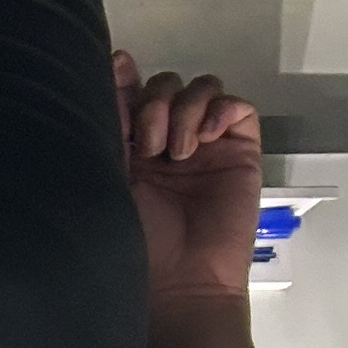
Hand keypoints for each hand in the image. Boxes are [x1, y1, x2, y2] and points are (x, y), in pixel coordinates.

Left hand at [117, 54, 264, 312]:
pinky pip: (235, 108)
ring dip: (184, 108)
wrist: (180, 281)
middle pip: (165, 85)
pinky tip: (203, 139)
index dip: (124, 76)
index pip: (129, 96)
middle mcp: (165, 141)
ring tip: (174, 152)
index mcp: (128, 150)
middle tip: (146, 143)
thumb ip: (109, 132)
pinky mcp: (239, 150)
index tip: (117, 65)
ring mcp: (204, 144)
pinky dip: (219, 111)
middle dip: (154, 102)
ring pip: (200, 89)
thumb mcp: (110, 182)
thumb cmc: (136, 245)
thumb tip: (108, 76)